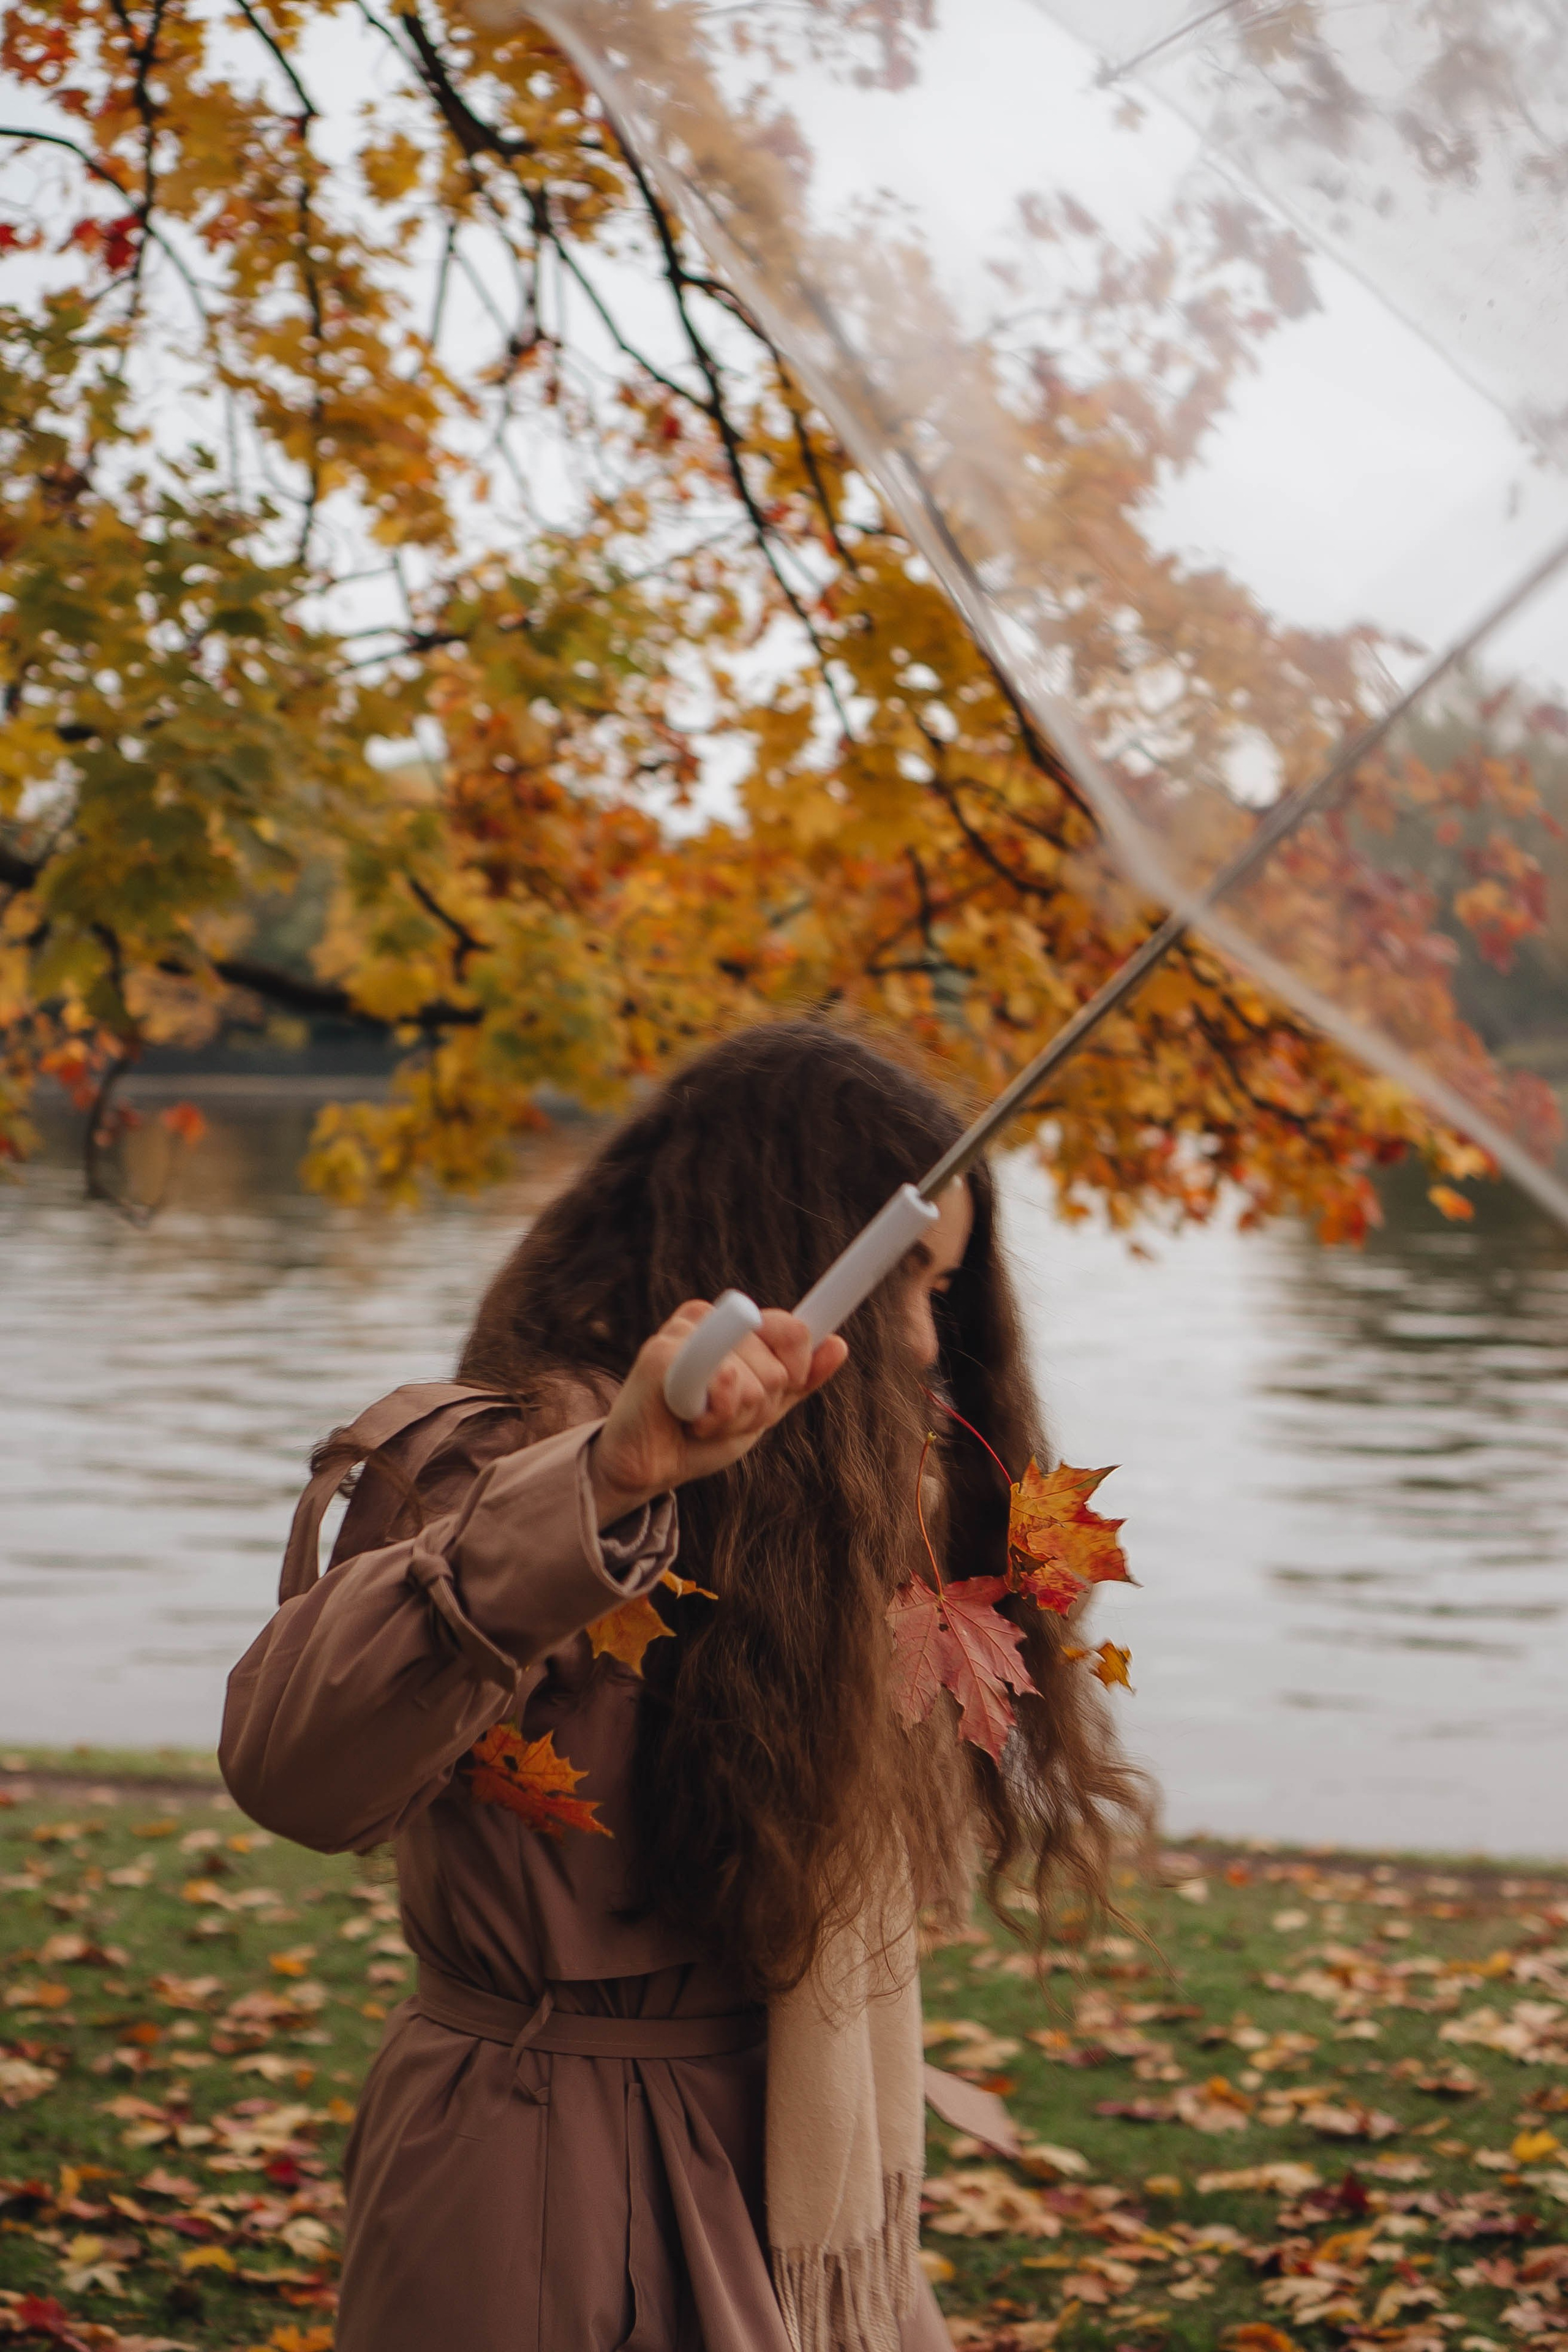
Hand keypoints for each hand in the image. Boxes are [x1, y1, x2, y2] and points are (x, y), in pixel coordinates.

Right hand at [587, 1301, 847, 1526]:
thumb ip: (799, 1380)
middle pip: (778, 1367)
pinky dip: (714, 1416)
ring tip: (699, 1421)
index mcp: (735, 1325)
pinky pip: (722, 1381)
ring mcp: (683, 1332)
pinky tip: (685, 1418)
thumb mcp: (761, 1410)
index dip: (797, 1371)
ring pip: (753, 1378)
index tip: (771, 1397)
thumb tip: (839, 1344)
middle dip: (758, 1409)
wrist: (646, 1470)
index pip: (794, 1332)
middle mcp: (709, 1317)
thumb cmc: (699, 1437)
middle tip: (719, 1418)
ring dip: (733, 1418)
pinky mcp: (660, 1353)